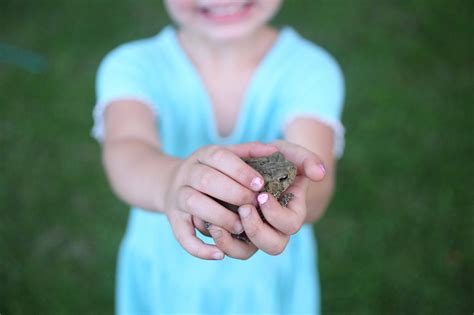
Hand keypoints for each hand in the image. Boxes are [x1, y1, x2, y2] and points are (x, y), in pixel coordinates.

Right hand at [163, 142, 276, 259]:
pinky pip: (182, 236)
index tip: (260, 184)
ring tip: (241, 226)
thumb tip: (274, 150)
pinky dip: (199, 248)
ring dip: (219, 216)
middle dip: (234, 193)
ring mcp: (178, 197)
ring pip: (194, 204)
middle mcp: (187, 173)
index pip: (220, 157)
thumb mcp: (225, 156)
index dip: (240, 171)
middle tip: (254, 205)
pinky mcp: (174, 221)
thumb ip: (249, 152)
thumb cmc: (211, 171)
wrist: (171, 184)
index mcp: (203, 156)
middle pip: (207, 180)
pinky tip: (219, 255)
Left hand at [211, 141, 325, 255]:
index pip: (290, 224)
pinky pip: (230, 249)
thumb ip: (307, 159)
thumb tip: (320, 173)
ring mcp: (255, 234)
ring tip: (220, 222)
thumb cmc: (276, 160)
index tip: (262, 195)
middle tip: (244, 208)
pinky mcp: (237, 235)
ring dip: (234, 242)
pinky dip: (220, 241)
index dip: (276, 214)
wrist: (252, 166)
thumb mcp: (290, 154)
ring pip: (248, 252)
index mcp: (292, 212)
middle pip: (273, 246)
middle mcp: (275, 228)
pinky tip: (211, 225)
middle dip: (257, 230)